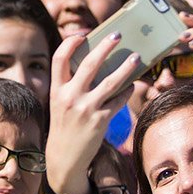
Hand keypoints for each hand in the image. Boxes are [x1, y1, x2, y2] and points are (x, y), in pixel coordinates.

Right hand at [46, 33, 139, 193]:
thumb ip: (71, 85)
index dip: (70, 43)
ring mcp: (85, 108)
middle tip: (117, 35)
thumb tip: (95, 64)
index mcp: (56, 90)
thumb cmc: (64, 126)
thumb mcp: (60, 104)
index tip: (83, 35)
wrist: (64, 158)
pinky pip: (118, 100)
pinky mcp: (100, 120)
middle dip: (105, 46)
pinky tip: (132, 85)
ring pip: (110, 81)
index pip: (59, 58)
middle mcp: (70, 96)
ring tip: (136, 57)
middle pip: (89, 63)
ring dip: (125, 67)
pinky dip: (126, 91)